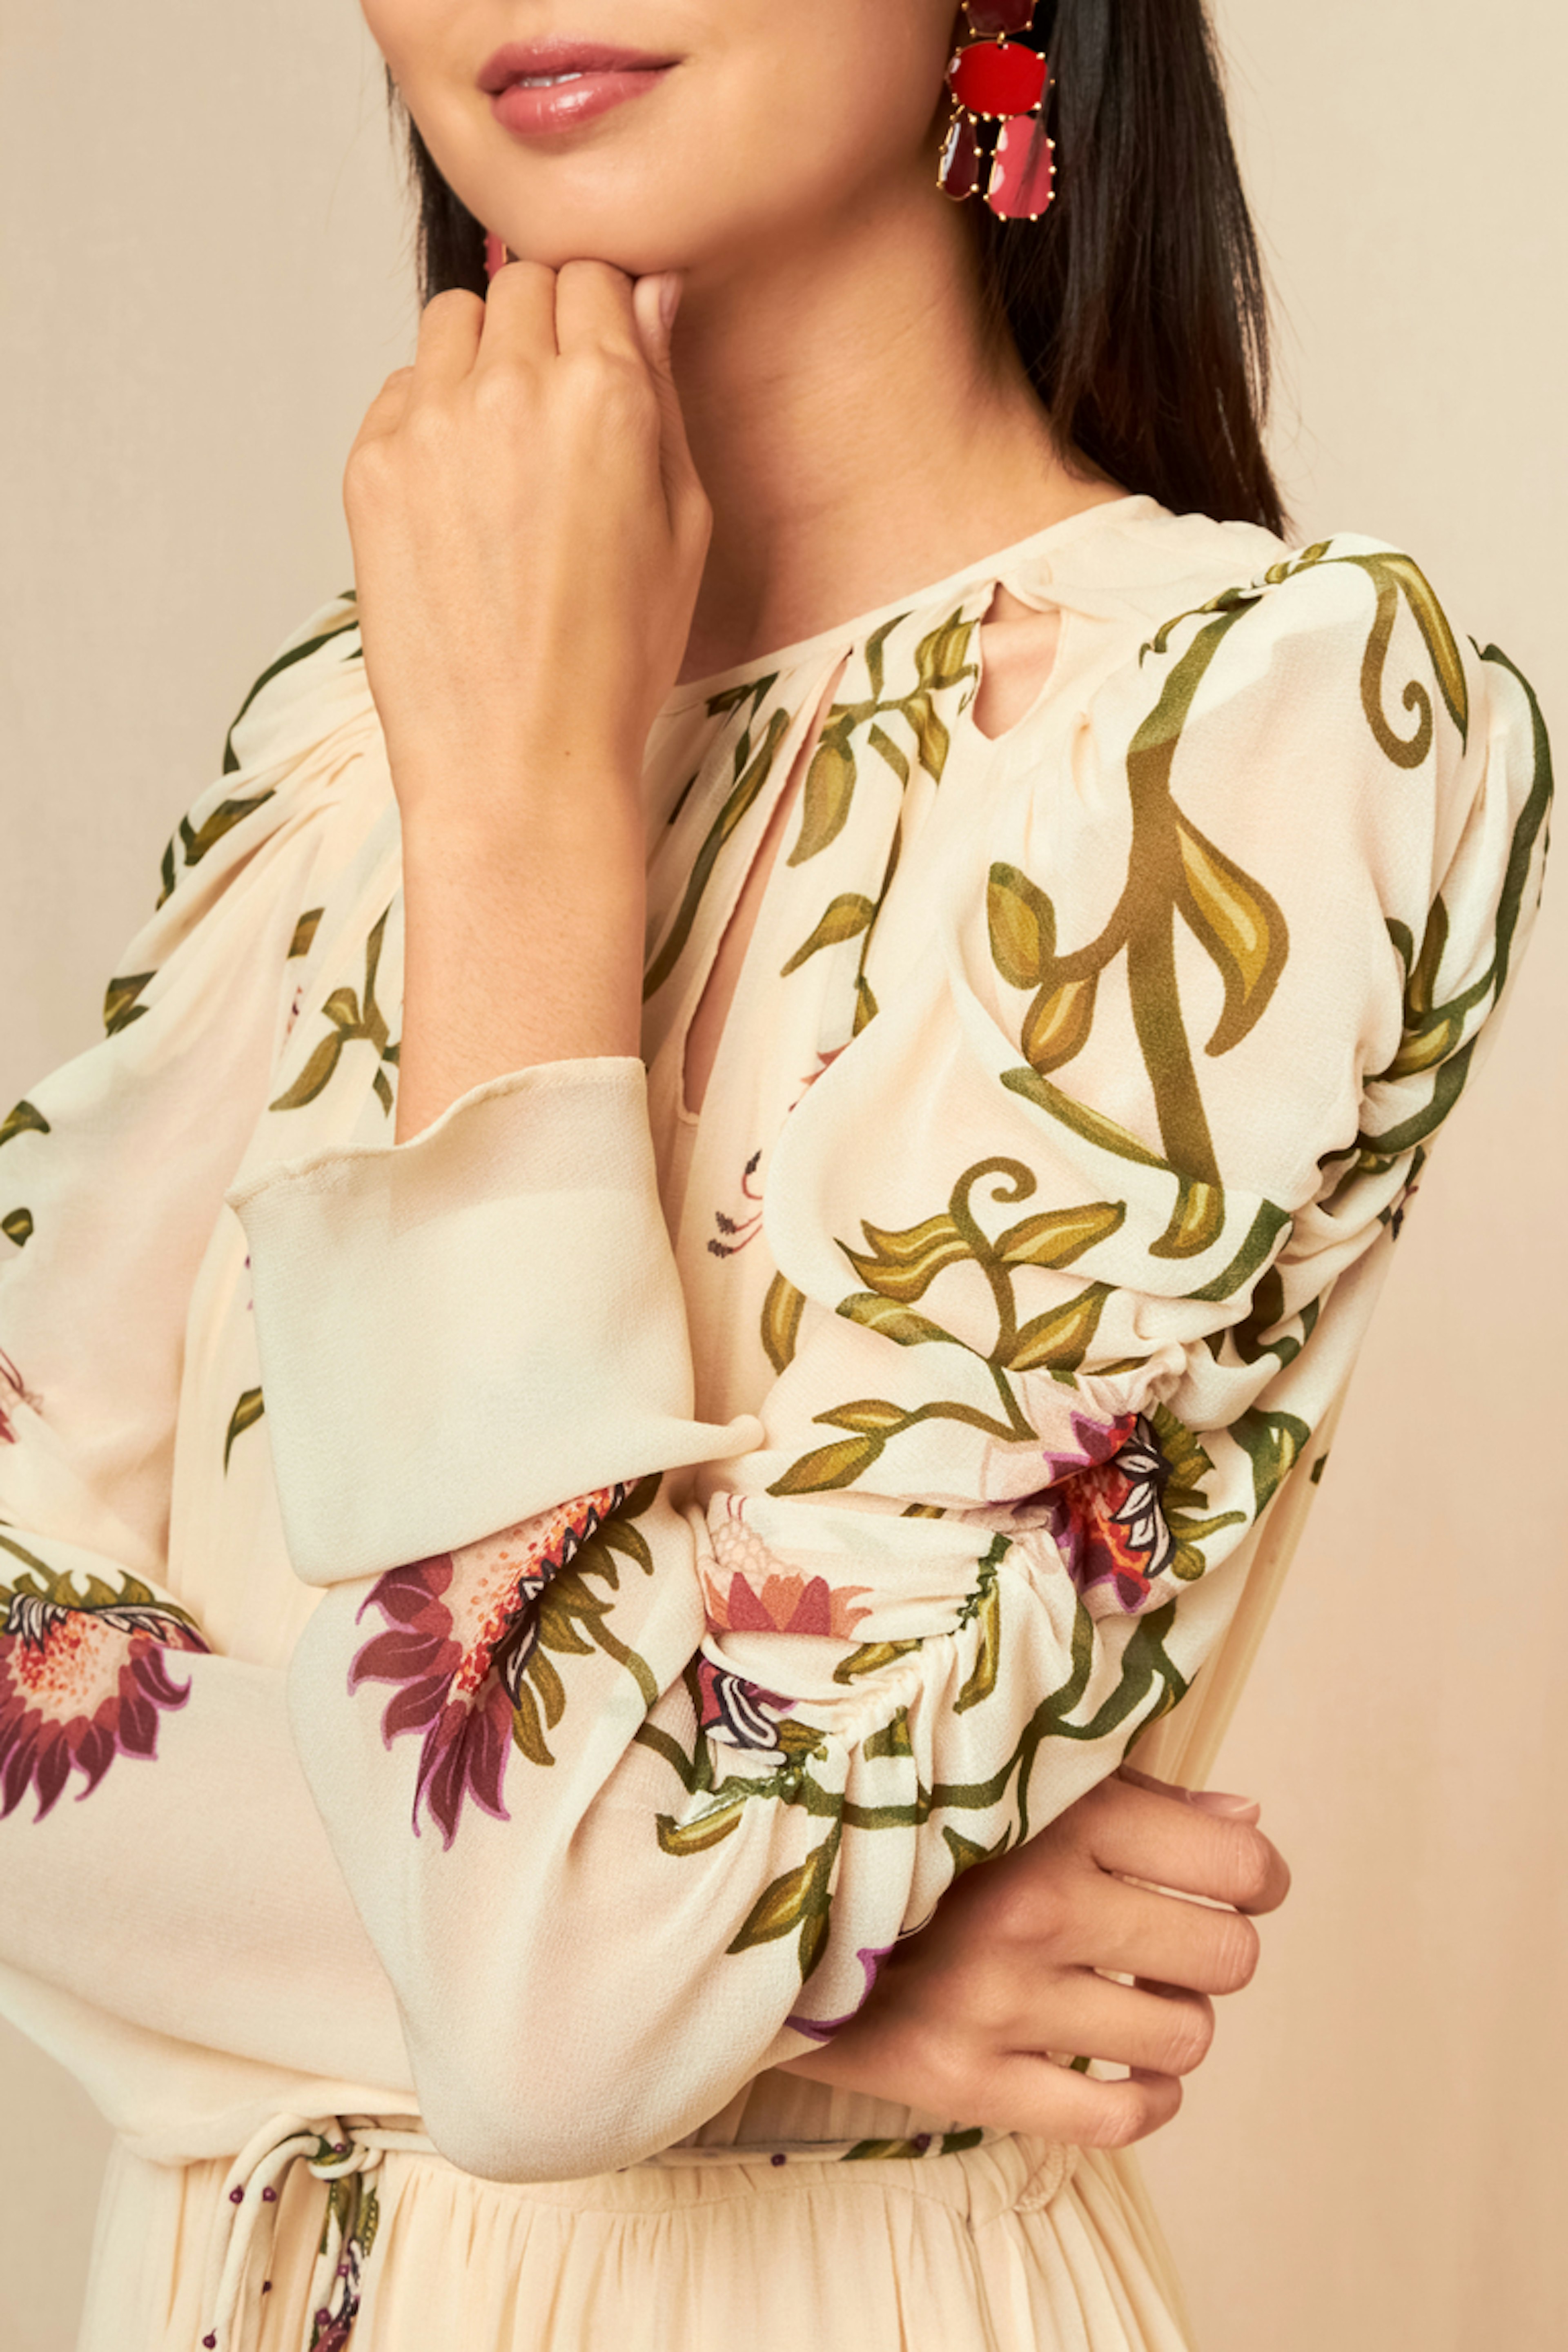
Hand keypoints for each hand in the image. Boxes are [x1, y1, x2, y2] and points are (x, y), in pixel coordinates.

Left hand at [342, 258, 710, 847]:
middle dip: (542, 330)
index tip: (600, 361)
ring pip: (452, 323)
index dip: (601, 314)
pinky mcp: (371, 466)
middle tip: (555, 418)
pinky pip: (402, 391)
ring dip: (479, 361)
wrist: (520, 760)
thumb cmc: (613, 661)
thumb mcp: (683, 525)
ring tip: (502, 455)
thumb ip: (663, 393)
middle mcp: (511, 390)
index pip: (593, 274)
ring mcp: (431, 425)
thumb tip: (653, 293)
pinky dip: (430, 421)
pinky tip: (460, 503)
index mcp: (606, 395)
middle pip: (519, 285)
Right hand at [778, 1767, 1290, 2147]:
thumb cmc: (909, 1818)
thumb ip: (1133, 1793)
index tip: (1234, 1877)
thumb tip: (1247, 1819)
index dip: (1256, 1874)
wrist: (763, 1892)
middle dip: (1214, 1946)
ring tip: (1133, 1992)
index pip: (1239, 1862)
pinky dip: (1145, 2098)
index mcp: (1056, 1815)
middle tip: (1172, 1934)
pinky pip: (1120, 2121)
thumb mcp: (1014, 1772)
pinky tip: (1122, 2066)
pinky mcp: (963, 2080)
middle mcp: (1036, 1907)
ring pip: (1183, 2038)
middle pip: (1225, 1956)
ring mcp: (999, 2002)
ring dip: (1175, 2019)